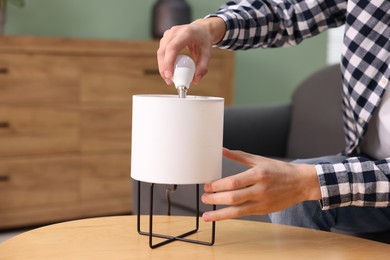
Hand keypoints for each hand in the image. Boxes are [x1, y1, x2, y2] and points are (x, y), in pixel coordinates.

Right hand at [157, 17, 225, 84]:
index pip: (172, 48)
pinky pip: (161, 51)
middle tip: (169, 81)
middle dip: (163, 68)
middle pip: (163, 51)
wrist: (201, 29)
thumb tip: (196, 81)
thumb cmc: (204, 41)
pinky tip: (169, 70)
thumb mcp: (207, 54)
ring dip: (162, 66)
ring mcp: (168, 33)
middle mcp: (175, 31)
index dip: (168, 62)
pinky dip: (163, 62)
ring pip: (160, 52)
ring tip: (169, 78)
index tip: (169, 76)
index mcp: (186, 33)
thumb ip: (203, 67)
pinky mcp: (165, 37)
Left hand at [201, 148, 320, 221]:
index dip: (218, 185)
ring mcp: (263, 202)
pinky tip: (221, 216)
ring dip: (220, 214)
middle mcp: (260, 189)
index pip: (234, 182)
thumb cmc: (280, 170)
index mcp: (258, 174)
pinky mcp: (264, 211)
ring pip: (238, 211)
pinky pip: (244, 215)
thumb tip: (223, 150)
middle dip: (216, 199)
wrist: (301, 183)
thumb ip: (240, 156)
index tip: (208, 186)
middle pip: (233, 197)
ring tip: (207, 214)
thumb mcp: (260, 160)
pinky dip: (231, 216)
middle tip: (205, 197)